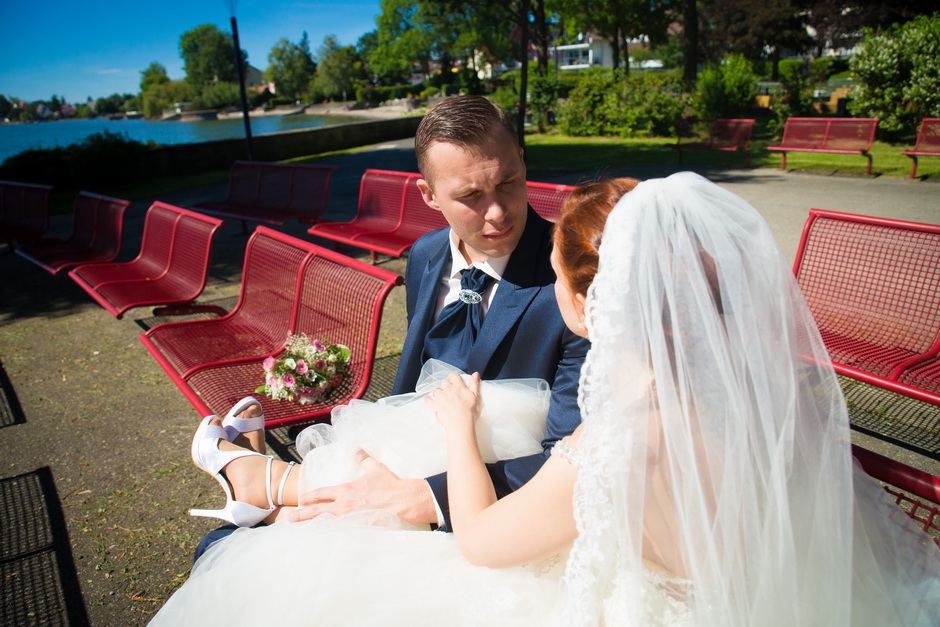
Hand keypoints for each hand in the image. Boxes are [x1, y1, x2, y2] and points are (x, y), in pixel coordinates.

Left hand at [289, 449, 436, 524]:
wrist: (402, 500)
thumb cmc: (389, 484)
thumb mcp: (375, 468)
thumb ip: (363, 458)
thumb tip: (357, 450)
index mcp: (346, 490)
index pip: (321, 493)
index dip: (310, 496)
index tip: (302, 499)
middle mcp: (344, 505)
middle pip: (317, 511)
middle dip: (302, 515)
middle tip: (289, 519)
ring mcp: (350, 519)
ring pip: (325, 524)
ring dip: (312, 527)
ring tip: (301, 531)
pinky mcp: (357, 528)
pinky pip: (339, 533)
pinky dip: (329, 535)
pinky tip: (322, 538)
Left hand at [424, 372, 481, 432]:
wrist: (461, 423)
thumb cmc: (469, 411)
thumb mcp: (475, 396)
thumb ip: (474, 384)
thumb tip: (475, 374)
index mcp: (458, 387)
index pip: (454, 376)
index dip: (453, 377)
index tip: (453, 379)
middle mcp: (448, 390)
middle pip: (444, 382)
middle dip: (446, 385)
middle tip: (448, 389)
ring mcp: (441, 398)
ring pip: (436, 390)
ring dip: (438, 392)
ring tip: (440, 395)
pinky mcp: (436, 406)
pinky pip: (429, 400)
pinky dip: (427, 399)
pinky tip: (427, 398)